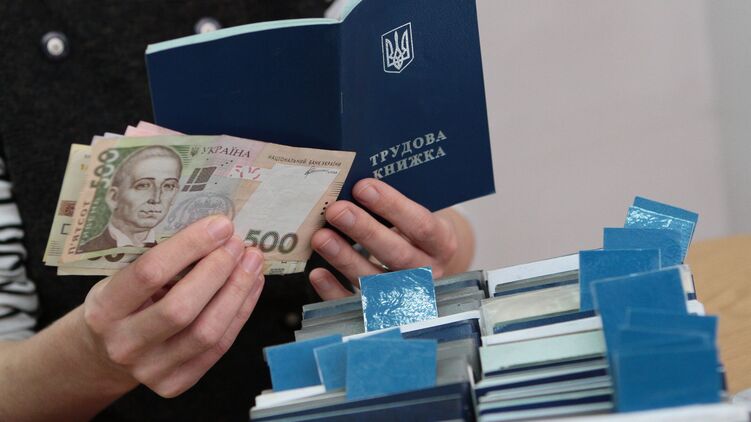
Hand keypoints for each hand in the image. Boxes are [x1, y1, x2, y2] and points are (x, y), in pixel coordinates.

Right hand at [80, 215, 264, 397]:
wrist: (103, 356)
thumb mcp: (120, 278)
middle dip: (218, 270)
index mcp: (104, 310)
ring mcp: (150, 370)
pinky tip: (251, 286)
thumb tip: (214, 230)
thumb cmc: (121, 304)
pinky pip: (219, 347)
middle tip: (239, 243)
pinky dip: (240, 312)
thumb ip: (158, 260)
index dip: (190, 246)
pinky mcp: (175, 384)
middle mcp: (124, 345)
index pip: (148, 273)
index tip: (220, 225)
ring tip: (252, 262)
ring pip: (207, 332)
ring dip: (237, 291)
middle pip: (181, 307)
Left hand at [308, 179, 474, 299]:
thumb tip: (354, 184)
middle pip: (398, 255)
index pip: (421, 225)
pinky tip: (318, 273)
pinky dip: (335, 292)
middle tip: (337, 210)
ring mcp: (407, 295)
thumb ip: (394, 207)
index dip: (392, 206)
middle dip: (365, 231)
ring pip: (376, 281)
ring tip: (321, 237)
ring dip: (346, 259)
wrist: (427, 263)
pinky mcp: (383, 312)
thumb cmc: (414, 231)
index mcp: (442, 243)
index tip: (363, 186)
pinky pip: (357, 305)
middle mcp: (429, 272)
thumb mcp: (417, 215)